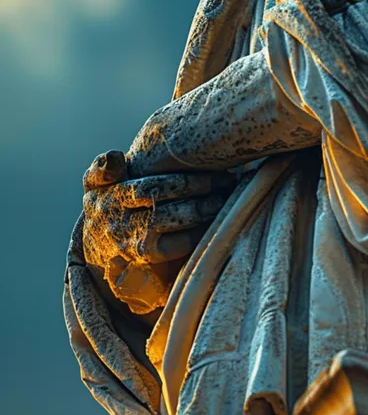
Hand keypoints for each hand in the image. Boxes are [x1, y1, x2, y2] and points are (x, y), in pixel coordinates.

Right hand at [82, 150, 234, 313]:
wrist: (97, 246)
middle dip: (200, 192)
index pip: (151, 188)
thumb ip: (101, 169)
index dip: (182, 181)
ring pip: (176, 223)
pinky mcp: (149, 259)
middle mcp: (122, 222)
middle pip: (167, 205)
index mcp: (112, 197)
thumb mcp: (94, 185)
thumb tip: (113, 155)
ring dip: (204, 210)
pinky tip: (214, 218)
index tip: (207, 169)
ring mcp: (136, 242)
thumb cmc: (105, 204)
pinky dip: (200, 231)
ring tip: (224, 197)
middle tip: (225, 181)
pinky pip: (180, 245)